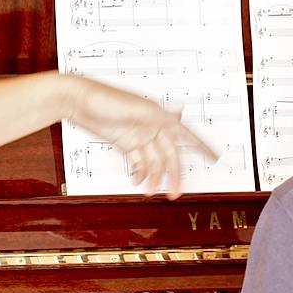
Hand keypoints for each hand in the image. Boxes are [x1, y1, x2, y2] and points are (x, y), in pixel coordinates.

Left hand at [63, 75, 215, 197]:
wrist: (76, 99)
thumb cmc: (104, 98)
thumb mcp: (134, 108)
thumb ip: (157, 115)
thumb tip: (180, 116)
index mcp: (158, 116)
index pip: (185, 134)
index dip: (201, 146)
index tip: (215, 157)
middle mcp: (152, 126)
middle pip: (169, 155)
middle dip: (174, 175)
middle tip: (176, 194)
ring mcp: (138, 135)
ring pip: (153, 162)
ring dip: (154, 178)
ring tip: (150, 193)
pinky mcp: (124, 142)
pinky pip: (138, 161)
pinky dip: (140, 173)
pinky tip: (137, 183)